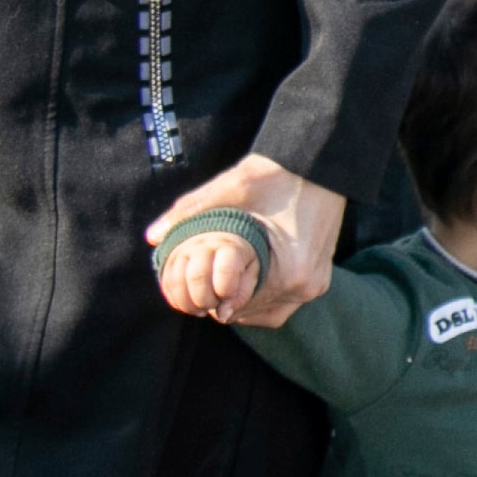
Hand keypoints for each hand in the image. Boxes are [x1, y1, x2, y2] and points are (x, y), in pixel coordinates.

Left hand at [146, 156, 346, 330]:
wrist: (322, 163)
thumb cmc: (279, 173)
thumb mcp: (232, 187)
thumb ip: (191, 212)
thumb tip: (153, 236)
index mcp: (288, 271)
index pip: (237, 305)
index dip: (210, 296)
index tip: (194, 282)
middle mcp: (305, 287)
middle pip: (250, 313)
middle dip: (223, 299)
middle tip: (202, 281)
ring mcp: (316, 286)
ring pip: (267, 313)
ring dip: (243, 301)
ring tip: (223, 279)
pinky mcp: (319, 279)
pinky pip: (284, 302)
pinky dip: (262, 295)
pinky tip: (248, 278)